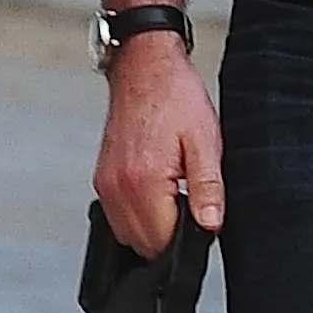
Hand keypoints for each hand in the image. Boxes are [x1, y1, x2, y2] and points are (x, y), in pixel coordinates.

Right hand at [91, 35, 224, 257]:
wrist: (144, 68)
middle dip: (169, 235)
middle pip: (142, 244)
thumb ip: (208, 188)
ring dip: (152, 226)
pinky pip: (117, 215)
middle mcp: (117, 187)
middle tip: (190, 204)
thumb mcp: (205, 141)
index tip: (200, 218)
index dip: (187, 238)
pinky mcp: (101, 178)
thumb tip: (210, 224)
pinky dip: (138, 213)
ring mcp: (105, 183)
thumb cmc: (174, 97)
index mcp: (143, 180)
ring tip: (173, 195)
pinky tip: (157, 190)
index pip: (163, 241)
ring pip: (127, 234)